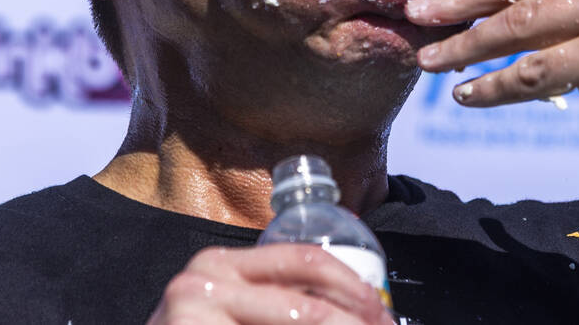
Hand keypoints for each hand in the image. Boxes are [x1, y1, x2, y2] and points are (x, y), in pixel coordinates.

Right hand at [148, 244, 392, 324]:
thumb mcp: (228, 314)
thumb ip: (272, 305)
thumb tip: (358, 313)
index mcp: (221, 265)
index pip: (305, 261)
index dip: (354, 289)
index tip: (383, 315)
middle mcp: (205, 278)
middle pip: (308, 304)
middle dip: (356, 323)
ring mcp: (195, 310)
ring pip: (298, 323)